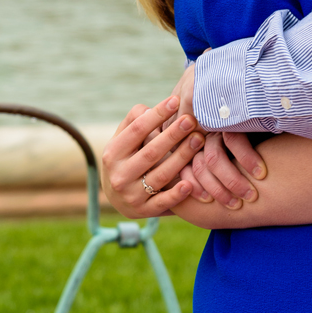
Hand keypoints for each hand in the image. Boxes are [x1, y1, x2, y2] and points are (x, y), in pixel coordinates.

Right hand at [102, 96, 207, 217]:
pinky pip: (162, 203)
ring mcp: (131, 195)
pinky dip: (176, 194)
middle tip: (191, 120)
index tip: (175, 100)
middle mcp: (119, 175)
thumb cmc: (126, 159)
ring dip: (181, 157)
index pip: (137, 130)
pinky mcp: (143, 211)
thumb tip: (151, 108)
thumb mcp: (123, 140)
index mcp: (112, 153)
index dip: (157, 114)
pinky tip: (190, 183)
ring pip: (160, 175)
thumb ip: (134, 121)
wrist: (116, 198)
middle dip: (173, 134)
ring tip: (198, 140)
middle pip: (151, 152)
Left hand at [166, 60, 265, 207]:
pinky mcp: (226, 106)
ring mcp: (208, 109)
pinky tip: (259, 172)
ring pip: (213, 158)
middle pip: (193, 161)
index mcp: (179, 109)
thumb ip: (197, 118)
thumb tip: (191, 150)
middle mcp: (188, 110)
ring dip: (232, 180)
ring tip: (248, 196)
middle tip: (230, 205)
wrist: (244, 53)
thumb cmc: (227, 77)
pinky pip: (233, 141)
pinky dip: (247, 159)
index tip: (201, 196)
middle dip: (213, 187)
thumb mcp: (206, 96)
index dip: (189, 177)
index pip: (178, 154)